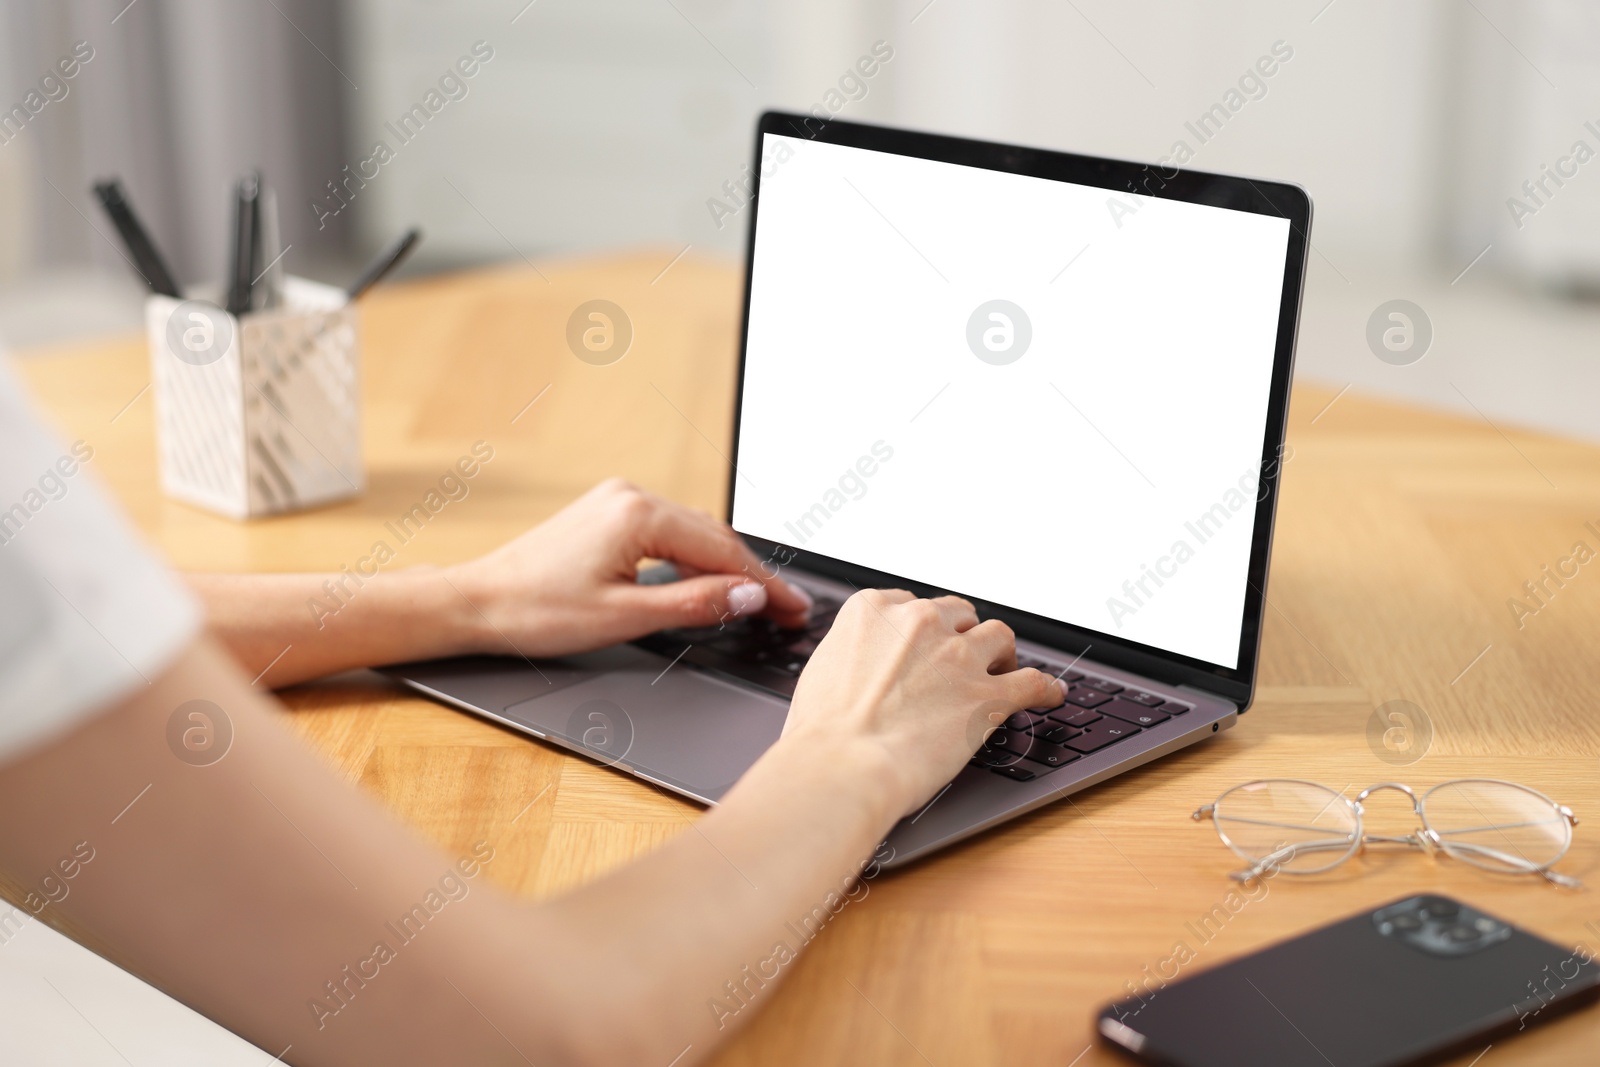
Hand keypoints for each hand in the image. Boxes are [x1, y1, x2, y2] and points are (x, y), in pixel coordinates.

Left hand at [448, 478, 812, 657]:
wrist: (477, 602)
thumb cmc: (535, 611)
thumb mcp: (624, 617)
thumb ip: (693, 604)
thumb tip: (747, 595)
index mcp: (637, 515)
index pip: (722, 551)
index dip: (764, 584)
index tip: (795, 609)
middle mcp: (630, 496)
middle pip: (713, 536)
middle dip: (752, 576)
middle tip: (788, 611)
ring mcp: (617, 501)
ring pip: (693, 533)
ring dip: (725, 567)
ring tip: (758, 600)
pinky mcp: (606, 513)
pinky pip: (668, 532)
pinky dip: (695, 557)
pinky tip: (710, 580)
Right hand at [780, 590, 1066, 817]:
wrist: (842, 765)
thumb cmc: (820, 733)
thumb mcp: (822, 673)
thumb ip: (852, 659)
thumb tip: (859, 675)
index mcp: (873, 610)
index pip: (911, 604)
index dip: (923, 628)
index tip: (926, 644)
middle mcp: (920, 622)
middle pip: (959, 614)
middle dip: (963, 634)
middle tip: (962, 659)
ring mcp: (958, 656)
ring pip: (999, 637)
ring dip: (1002, 654)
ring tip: (1004, 669)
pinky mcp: (987, 696)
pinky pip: (1033, 682)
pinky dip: (1046, 688)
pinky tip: (1050, 695)